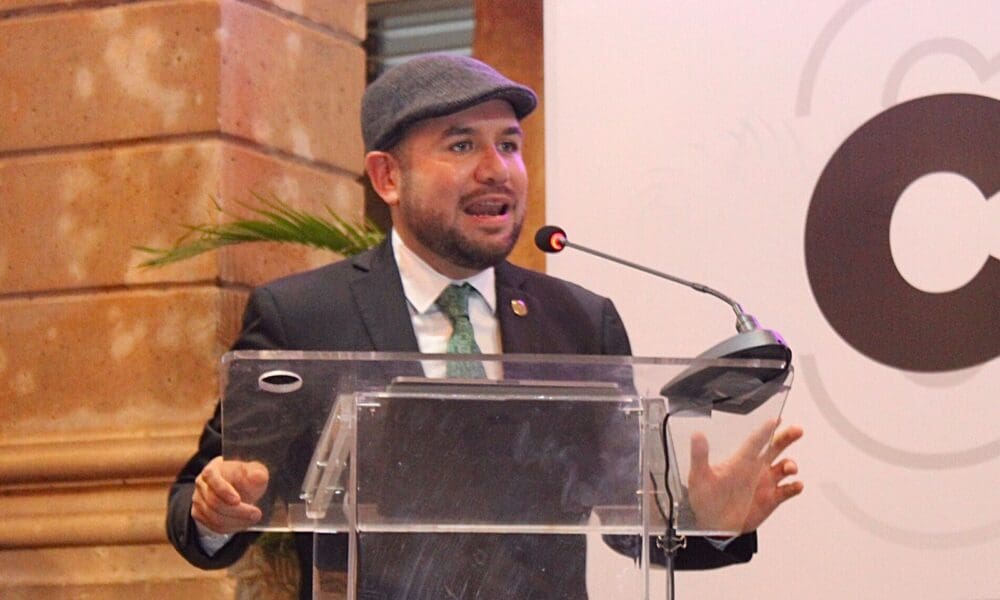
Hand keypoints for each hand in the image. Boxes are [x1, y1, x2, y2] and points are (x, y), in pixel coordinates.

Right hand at [191, 456, 269, 533]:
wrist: (239, 487)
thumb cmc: (245, 478)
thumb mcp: (255, 471)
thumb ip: (258, 473)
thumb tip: (258, 476)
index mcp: (212, 469)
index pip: (211, 478)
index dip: (223, 490)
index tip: (238, 500)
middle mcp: (201, 484)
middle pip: (214, 502)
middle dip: (237, 511)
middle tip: (256, 514)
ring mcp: (198, 500)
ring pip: (214, 517)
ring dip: (236, 521)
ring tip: (253, 518)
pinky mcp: (200, 514)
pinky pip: (214, 526)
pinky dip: (231, 528)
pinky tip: (244, 523)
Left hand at [687, 419, 802, 533]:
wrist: (712, 526)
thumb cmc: (704, 498)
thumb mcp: (699, 476)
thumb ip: (699, 456)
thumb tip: (697, 435)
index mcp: (740, 460)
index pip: (755, 441)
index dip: (765, 429)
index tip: (776, 419)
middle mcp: (755, 469)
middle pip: (775, 448)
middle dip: (786, 438)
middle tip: (797, 430)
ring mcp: (764, 483)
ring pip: (785, 468)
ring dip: (791, 465)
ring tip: (789, 468)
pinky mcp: (771, 499)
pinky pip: (787, 491)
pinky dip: (794, 487)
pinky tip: (795, 486)